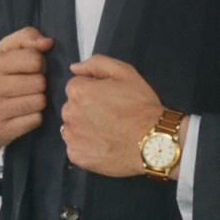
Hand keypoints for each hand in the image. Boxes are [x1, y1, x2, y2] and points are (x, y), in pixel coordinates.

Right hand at [0, 27, 52, 157]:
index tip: (32, 69)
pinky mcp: (0, 130)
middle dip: (40, 83)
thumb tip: (47, 43)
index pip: (34, 59)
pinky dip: (35, 117)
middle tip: (30, 86)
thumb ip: (26, 37)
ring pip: (39, 101)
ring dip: (39, 100)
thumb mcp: (7, 52)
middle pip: (39, 82)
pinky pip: (35, 120)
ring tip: (27, 99)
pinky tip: (24, 114)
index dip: (40, 63)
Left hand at [61, 55, 187, 177]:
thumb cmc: (139, 104)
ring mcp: (71, 137)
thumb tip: (74, 68)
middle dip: (86, 107)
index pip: (76, 86)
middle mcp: (69, 114)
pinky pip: (75, 146)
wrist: (151, 141)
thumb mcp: (124, 72)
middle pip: (72, 106)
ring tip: (107, 130)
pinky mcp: (75, 156)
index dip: (93, 89)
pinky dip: (86, 145)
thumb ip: (96, 63)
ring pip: (72, 126)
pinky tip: (103, 144)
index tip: (108, 97)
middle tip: (109, 114)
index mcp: (78, 92)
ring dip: (84, 126)